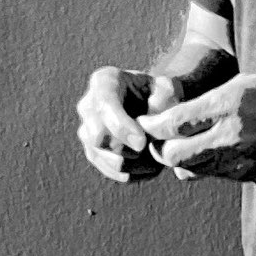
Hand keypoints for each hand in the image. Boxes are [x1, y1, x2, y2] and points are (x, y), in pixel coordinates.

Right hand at [75, 66, 177, 181]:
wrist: (154, 105)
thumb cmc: (160, 93)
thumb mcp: (167, 87)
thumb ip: (164, 98)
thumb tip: (149, 124)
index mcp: (104, 82)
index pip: (104, 106)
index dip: (121, 128)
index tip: (142, 143)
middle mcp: (88, 106)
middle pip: (97, 136)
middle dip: (126, 149)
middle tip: (153, 151)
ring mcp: (88, 131)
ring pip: (103, 157)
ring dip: (133, 165)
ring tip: (156, 160)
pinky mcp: (94, 152)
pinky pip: (109, 171)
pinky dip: (132, 174)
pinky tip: (151, 167)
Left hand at [137, 74, 255, 181]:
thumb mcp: (247, 83)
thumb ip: (210, 100)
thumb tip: (175, 115)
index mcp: (228, 104)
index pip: (174, 122)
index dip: (152, 125)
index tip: (144, 121)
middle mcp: (230, 135)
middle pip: (174, 155)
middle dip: (160, 148)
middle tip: (158, 139)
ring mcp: (238, 160)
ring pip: (188, 171)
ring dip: (178, 160)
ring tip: (179, 145)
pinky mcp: (245, 176)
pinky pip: (210, 176)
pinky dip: (200, 167)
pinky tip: (205, 152)